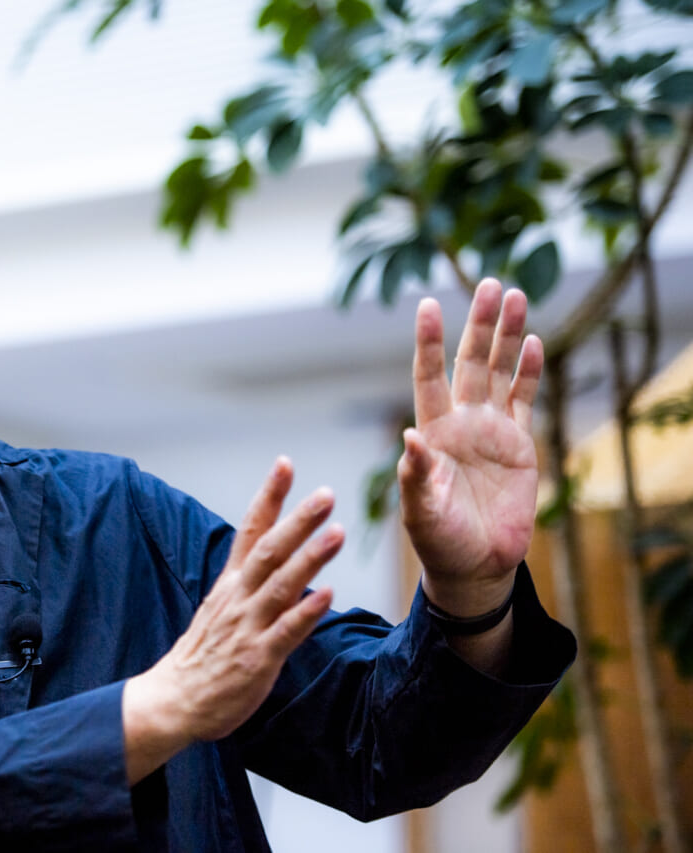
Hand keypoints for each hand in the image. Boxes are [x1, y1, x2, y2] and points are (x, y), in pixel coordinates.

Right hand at [122, 459, 340, 782]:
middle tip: (326, 494)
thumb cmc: (204, 654)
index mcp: (230, 583)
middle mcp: (239, 598)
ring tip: (337, 533)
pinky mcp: (257, 659)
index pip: (249, 529)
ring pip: (282, 585)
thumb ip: (250, 580)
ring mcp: (248, 627)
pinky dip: (306, 613)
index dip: (268, 496)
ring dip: (310, 558)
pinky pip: (286, 632)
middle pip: (269, 550)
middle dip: (298, 520)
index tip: (285, 463)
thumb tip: (280, 553)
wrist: (175, 699)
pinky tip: (328, 595)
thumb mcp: (221, 606)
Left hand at [400, 278, 541, 616]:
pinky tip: (533, 341)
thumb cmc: (438, 539)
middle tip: (489, 283)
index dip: (430, 342)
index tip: (428, 305)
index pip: (428, 376)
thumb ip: (416, 476)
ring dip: (506, 335)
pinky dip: (529, 371)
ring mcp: (491, 429)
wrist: (474, 563)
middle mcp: (460, 422)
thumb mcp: (420, 512)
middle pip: (469, 361)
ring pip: (499, 371)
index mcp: (431, 432)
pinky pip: (525, 398)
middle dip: (478, 324)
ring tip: (513, 295)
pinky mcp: (519, 443)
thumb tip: (409, 438)